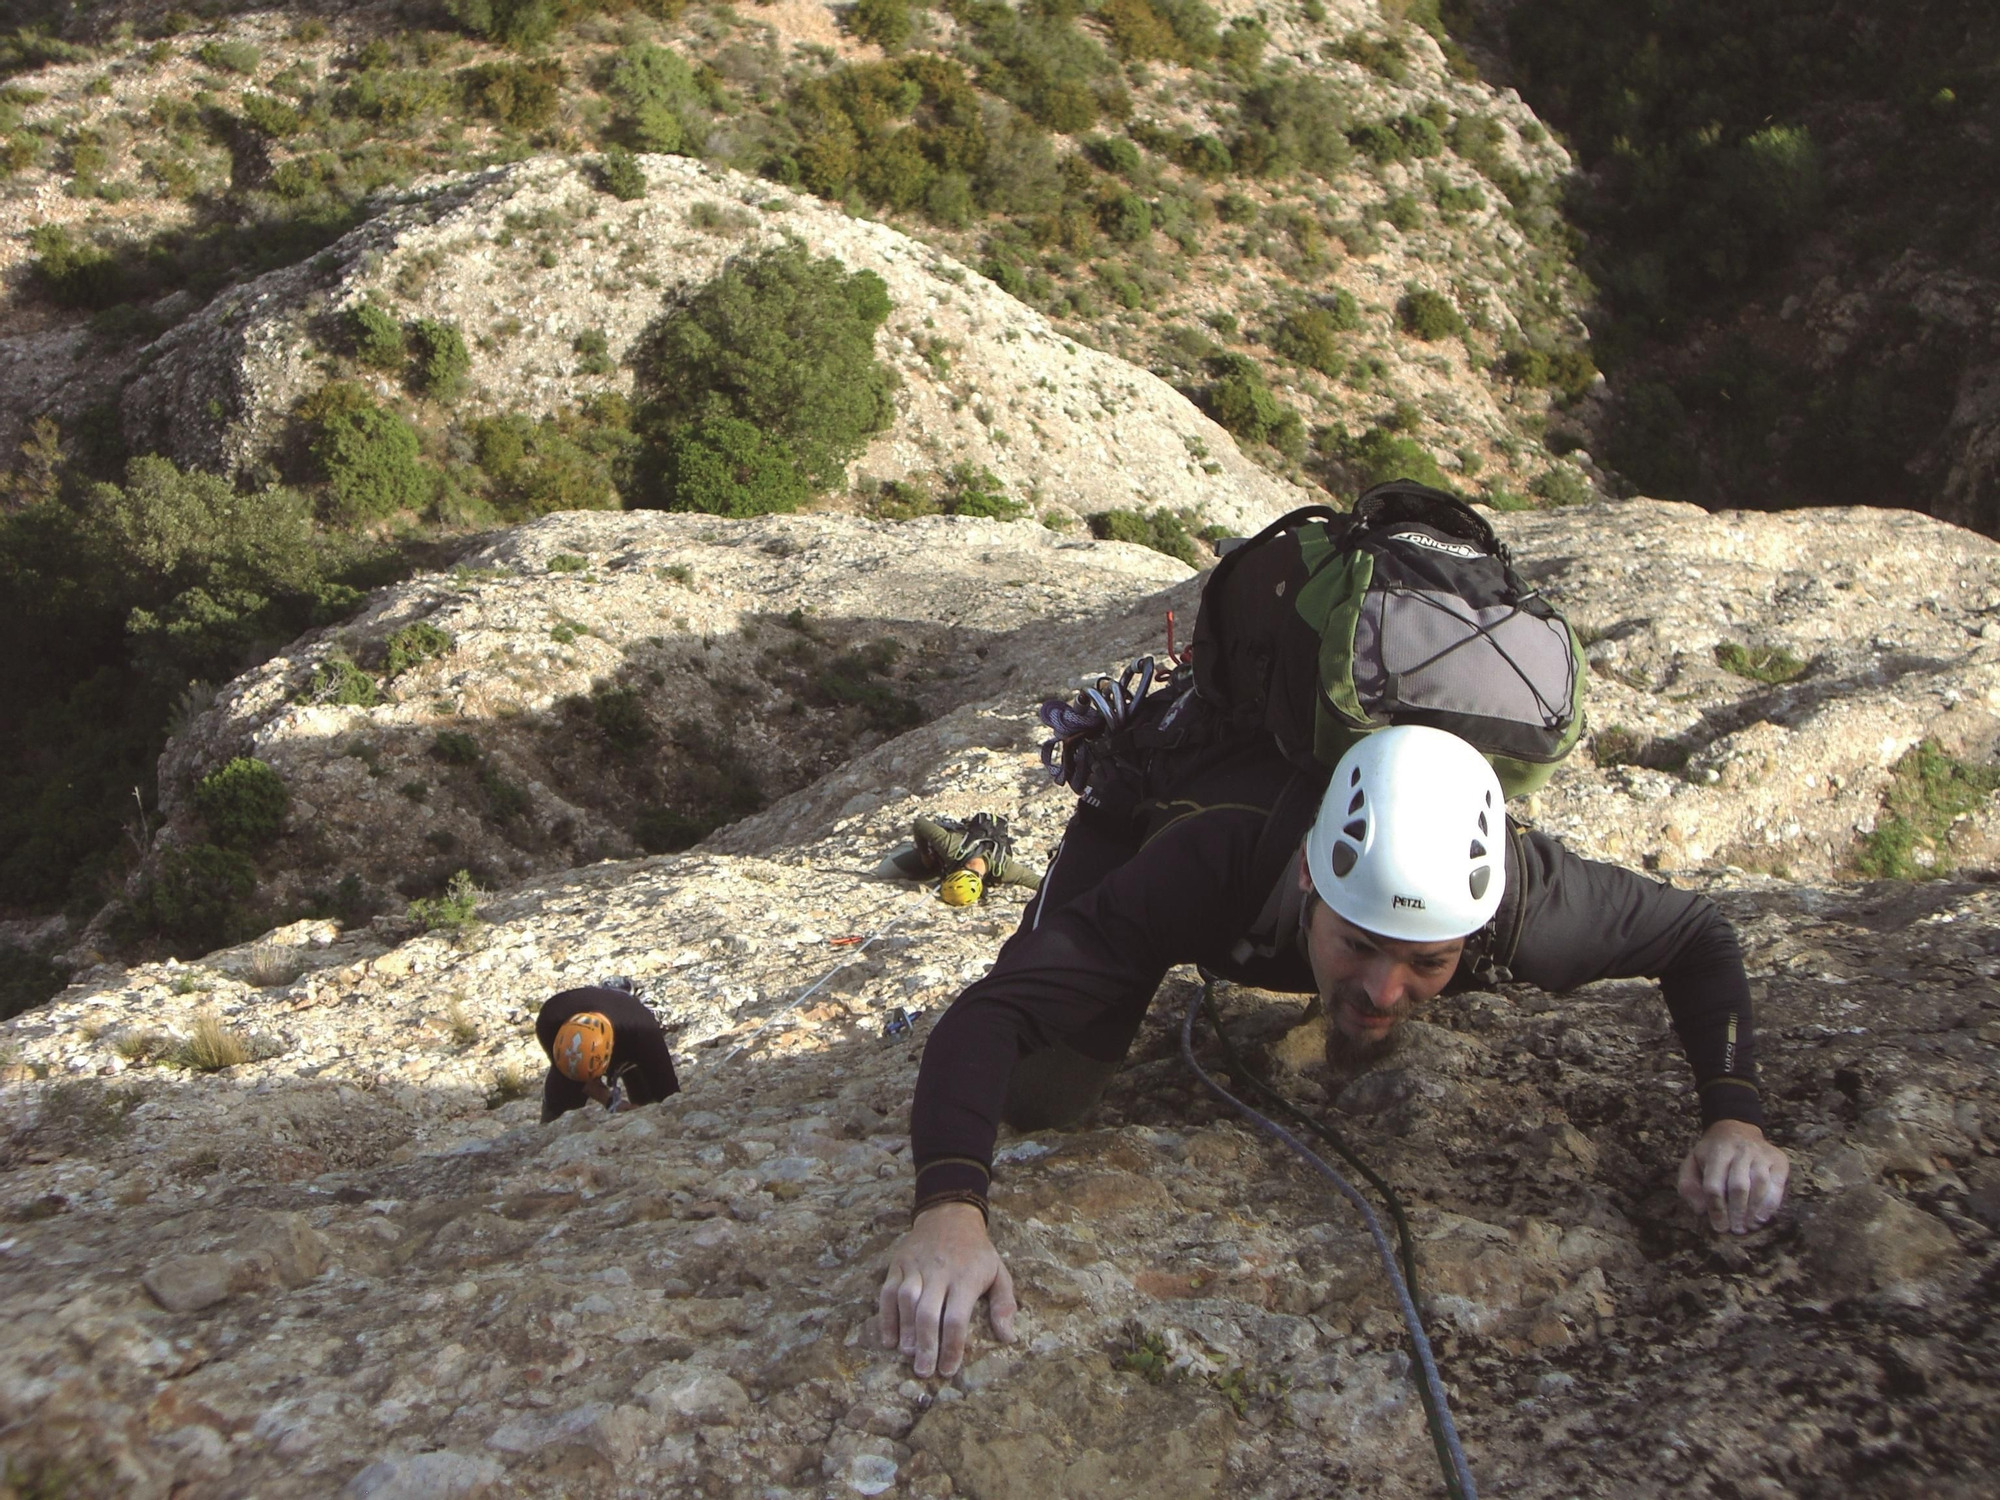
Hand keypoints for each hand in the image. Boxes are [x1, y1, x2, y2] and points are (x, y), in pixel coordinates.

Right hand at [878, 1202, 1016, 1377]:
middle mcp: (939, 1272)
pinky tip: (889, 1339)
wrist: (950, 1215)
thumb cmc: (977, 1252)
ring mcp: (916, 1267)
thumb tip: (1009, 1338)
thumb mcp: (999, 1272)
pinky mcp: (899, 1264)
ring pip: (906, 1301)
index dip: (952, 1346)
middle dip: (926, 1345)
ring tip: (908, 1354)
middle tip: (924, 1371)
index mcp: (966, 1277)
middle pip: (928, 1313)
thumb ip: (1004, 1304)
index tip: (949, 1370)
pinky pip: (887, 1292)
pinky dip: (886, 1316)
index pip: (956, 1318)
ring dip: (905, 1331)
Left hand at [1678, 1119, 1788, 1233]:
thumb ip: (1689, 1186)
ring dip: (1754, 1210)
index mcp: (1717, 1152)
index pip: (1714, 1185)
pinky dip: (1771, 1205)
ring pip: (1760, 1185)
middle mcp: (1740, 1150)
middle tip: (1736, 1230)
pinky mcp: (1779, 1160)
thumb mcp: (1692, 1163)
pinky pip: (1777, 1185)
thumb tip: (1700, 1210)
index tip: (1719, 1227)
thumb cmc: (1712, 1155)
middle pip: (1738, 1186)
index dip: (1716, 1209)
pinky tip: (1762, 1218)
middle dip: (1736, 1212)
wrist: (1736, 1129)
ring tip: (1749, 1226)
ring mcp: (1761, 1154)